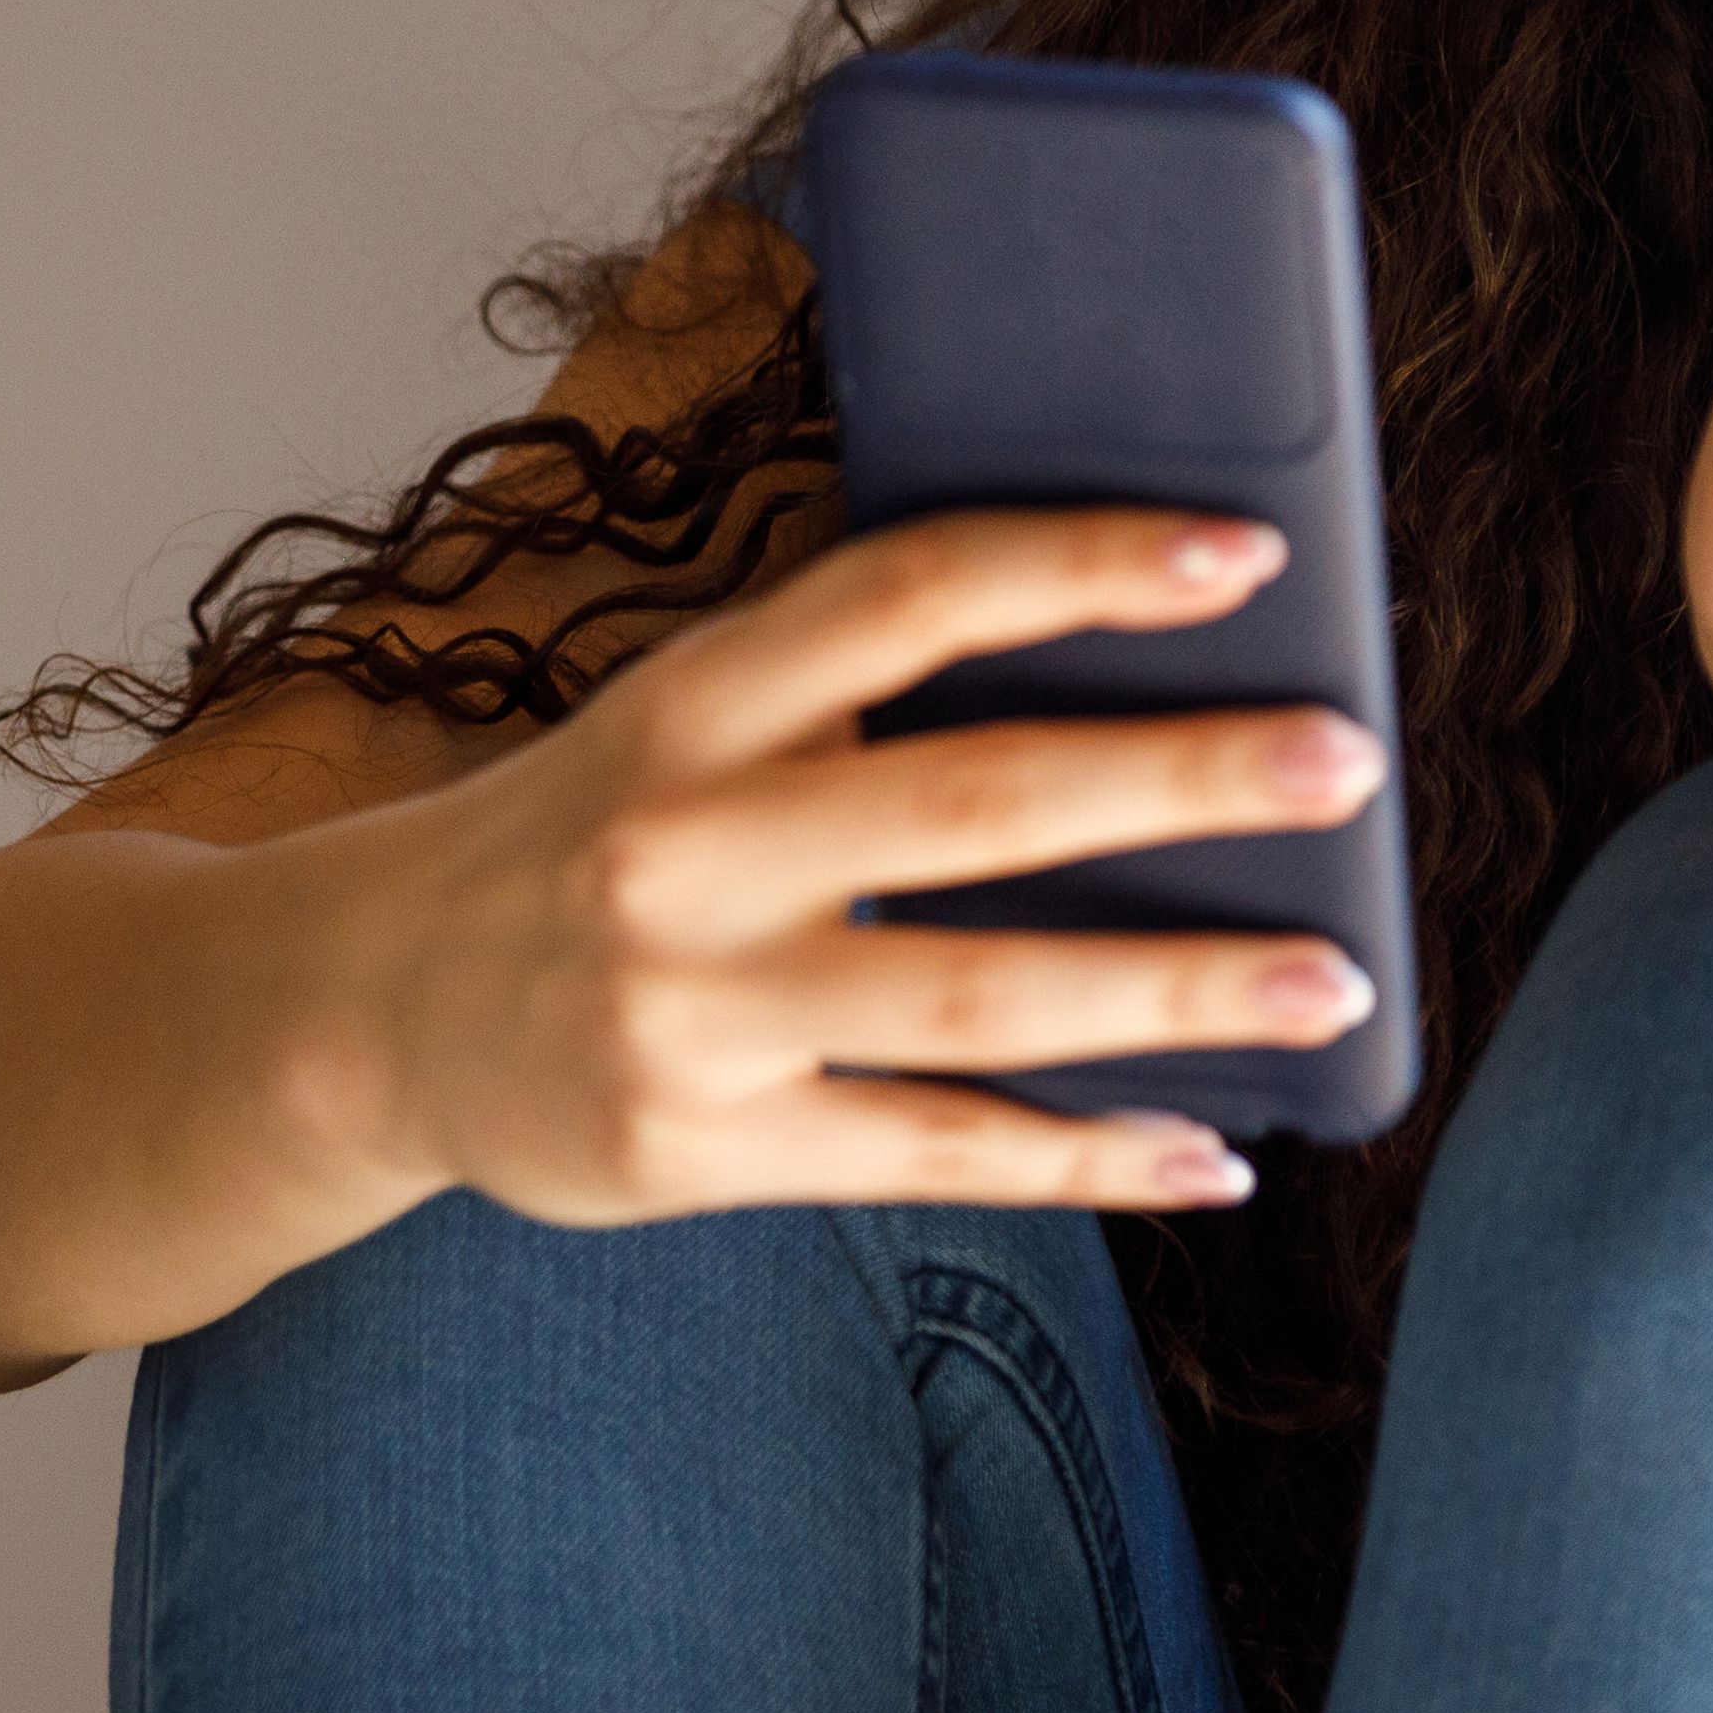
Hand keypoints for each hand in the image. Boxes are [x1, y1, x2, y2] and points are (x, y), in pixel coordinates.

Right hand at [300, 504, 1392, 1227]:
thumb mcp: (679, 721)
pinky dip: (1087, 1157)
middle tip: (1347, 760)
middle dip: (1181, 778)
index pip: (905, 598)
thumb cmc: (584, 838)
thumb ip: (848, 692)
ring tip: (1334, 976)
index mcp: (691, 701)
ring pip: (978, 997)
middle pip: (974, 802)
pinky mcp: (702, 1150)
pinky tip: (1215, 1150)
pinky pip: (934, 1153)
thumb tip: (1124, 666)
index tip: (1246, 554)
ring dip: (1178, 990)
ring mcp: (691, 1011)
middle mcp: (684, 847)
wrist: (365, 1009)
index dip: (1079, 564)